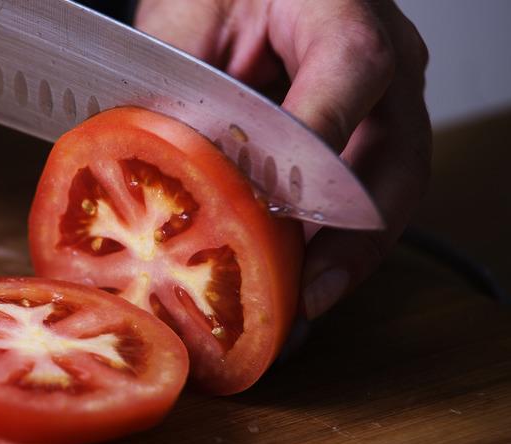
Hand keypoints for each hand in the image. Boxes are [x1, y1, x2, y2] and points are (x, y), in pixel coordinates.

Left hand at [136, 0, 431, 319]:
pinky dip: (336, 241)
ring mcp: (387, 102)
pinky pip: (369, 196)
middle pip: (394, 160)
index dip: (313, 151)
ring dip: (347, 254)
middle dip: (350, 238)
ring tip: (300, 307)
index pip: (347, 76)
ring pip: (391, 190)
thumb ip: (176, 87)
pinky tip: (299, 278)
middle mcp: (386, 63)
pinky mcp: (371, 133)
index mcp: (343, 15)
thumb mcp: (185, 20)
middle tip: (307, 294)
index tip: (272, 211)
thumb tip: (157, 173)